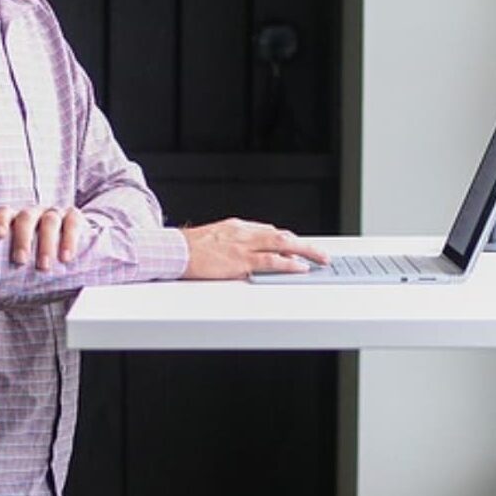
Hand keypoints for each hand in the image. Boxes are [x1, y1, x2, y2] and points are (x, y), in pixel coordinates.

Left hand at [0, 205, 86, 269]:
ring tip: (44, 266)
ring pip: (50, 221)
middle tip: (20, 260)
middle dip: (23, 239)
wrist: (67, 249)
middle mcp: (35, 213)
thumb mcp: (21, 257)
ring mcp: (54, 213)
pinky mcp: (74, 217)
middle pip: (26, 218)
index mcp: (17, 219)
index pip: (5, 213)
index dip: (0, 221)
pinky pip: (72, 223)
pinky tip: (66, 257)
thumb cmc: (36, 256)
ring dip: (46, 243)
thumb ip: (6, 264)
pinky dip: (69, 239)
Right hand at [180, 218, 328, 279]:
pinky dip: (288, 263)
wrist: (173, 251)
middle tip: (322, 254)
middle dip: (306, 244)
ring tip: (320, 259)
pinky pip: (270, 261)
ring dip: (305, 251)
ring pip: (282, 244)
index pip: (271, 232)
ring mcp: (243, 246)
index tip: (302, 248)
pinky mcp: (239, 261)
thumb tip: (251, 253)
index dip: (289, 241)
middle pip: (283, 235)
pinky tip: (300, 267)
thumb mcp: (217, 239)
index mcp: (238, 227)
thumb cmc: (191, 249)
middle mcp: (245, 233)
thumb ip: (236, 243)